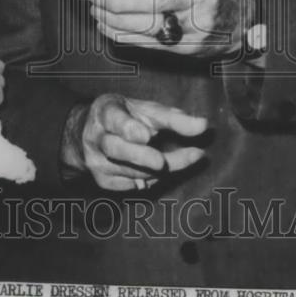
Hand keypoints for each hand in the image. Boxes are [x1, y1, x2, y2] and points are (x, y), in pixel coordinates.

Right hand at [62, 93, 207, 190]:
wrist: (92, 133)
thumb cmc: (128, 117)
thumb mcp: (147, 110)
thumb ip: (174, 118)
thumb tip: (203, 126)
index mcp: (106, 111)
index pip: (114, 119)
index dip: (128, 128)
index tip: (146, 136)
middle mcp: (96, 137)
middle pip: (116, 149)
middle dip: (140, 156)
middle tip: (162, 163)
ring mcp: (96, 161)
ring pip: (127, 171)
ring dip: (156, 170)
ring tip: (187, 158)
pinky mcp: (102, 180)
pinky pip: (128, 185)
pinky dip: (148, 180)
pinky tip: (159, 172)